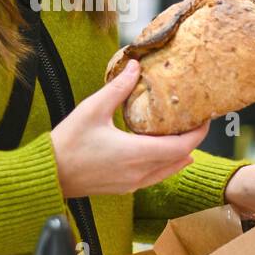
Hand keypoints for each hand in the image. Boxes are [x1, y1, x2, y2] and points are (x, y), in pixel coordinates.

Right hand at [50, 58, 209, 198]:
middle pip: (179, 159)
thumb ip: (118, 88)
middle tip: (196, 122)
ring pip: (168, 171)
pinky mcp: (123, 188)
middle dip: (191, 141)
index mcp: (137, 153)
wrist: (49, 174)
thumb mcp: (93, 109)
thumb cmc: (68, 143)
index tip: (205, 119)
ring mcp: (132, 184)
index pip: (182, 146)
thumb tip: (134, 67)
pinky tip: (160, 154)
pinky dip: (165, 165)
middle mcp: (139, 172)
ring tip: (183, 136)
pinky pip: (154, 178)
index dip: (198, 134)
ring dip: (179, 155)